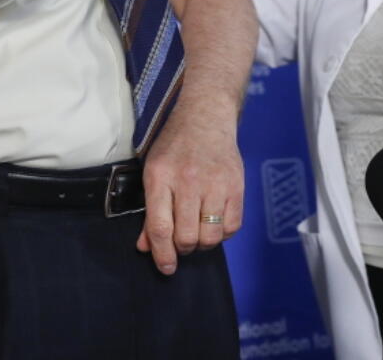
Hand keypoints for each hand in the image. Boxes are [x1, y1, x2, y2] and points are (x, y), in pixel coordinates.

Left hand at [135, 100, 243, 274]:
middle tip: (182, 241)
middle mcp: (189, 180)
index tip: (166, 268)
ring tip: (198, 232)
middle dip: (182, 248)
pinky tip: (215, 222)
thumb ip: (150, 211)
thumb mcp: (153, 171)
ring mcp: (215, 183)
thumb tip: (146, 247)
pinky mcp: (236, 185)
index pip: (160, 227)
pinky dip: (222, 233)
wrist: (206, 115)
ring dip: (202, 243)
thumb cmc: (175, 145)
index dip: (162, 255)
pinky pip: (232, 226)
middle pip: (186, 236)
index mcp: (161, 176)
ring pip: (210, 236)